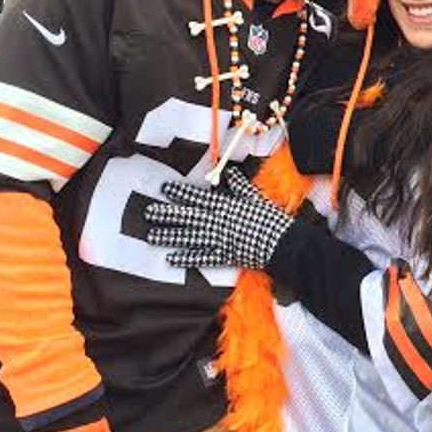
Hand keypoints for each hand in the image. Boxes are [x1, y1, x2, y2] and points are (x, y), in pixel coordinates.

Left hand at [145, 165, 293, 268]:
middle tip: (148, 212)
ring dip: (169, 236)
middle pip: (187, 216)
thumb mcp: (255, 197)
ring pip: (188, 237)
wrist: (282, 243)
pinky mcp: (223, 256)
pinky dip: (185, 258)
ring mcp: (218, 240)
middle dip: (167, 214)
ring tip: (151, 236)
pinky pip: (200, 257)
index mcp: (224, 205)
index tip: (165, 188)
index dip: (180, 192)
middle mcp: (217, 222)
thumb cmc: (271, 218)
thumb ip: (240, 185)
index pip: (197, 197)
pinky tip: (170, 259)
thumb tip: (229, 172)